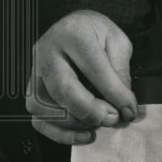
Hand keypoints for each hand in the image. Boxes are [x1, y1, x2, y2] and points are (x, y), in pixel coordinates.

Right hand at [26, 9, 137, 144]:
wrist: (74, 27)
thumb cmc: (96, 34)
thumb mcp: (117, 42)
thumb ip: (120, 71)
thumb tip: (123, 106)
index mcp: (73, 34)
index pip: (94, 69)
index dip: (115, 94)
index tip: (130, 110)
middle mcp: (47, 52)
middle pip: (63, 89)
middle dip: (91, 111)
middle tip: (113, 119)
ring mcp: (34, 72)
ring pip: (45, 108)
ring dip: (75, 123)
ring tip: (100, 123)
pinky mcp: (32, 90)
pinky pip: (38, 120)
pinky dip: (60, 133)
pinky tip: (84, 134)